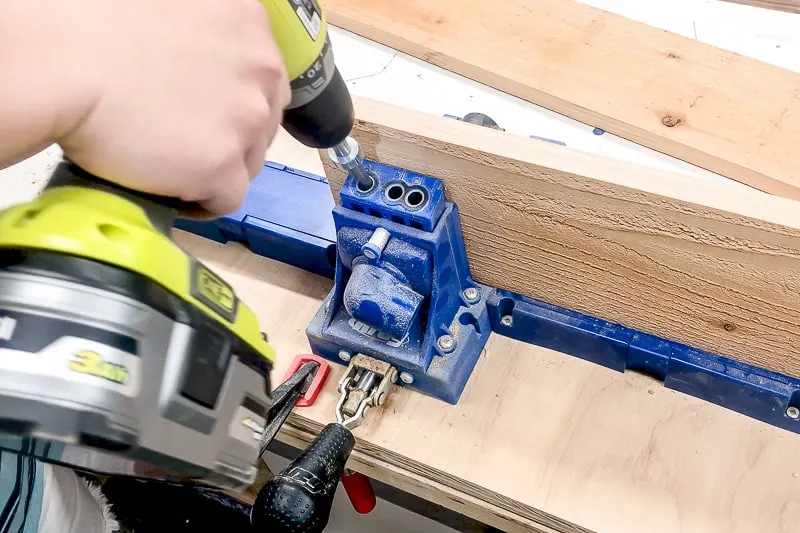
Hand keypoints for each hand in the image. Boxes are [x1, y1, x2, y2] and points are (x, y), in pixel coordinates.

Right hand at [1, 0, 289, 214]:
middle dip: (231, 136)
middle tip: (186, 140)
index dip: (235, 101)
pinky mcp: (223, 164)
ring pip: (248, 162)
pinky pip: (226, 199)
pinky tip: (173, 193)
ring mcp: (246, 119)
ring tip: (173, 167)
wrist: (64, 61)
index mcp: (249, 22)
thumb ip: (207, 36)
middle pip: (263, 123)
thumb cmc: (95, 25)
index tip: (207, 111)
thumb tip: (203, 67)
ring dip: (216, 168)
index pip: (264, 78)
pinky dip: (201, 202)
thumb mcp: (173, 9)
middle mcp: (261, 68)